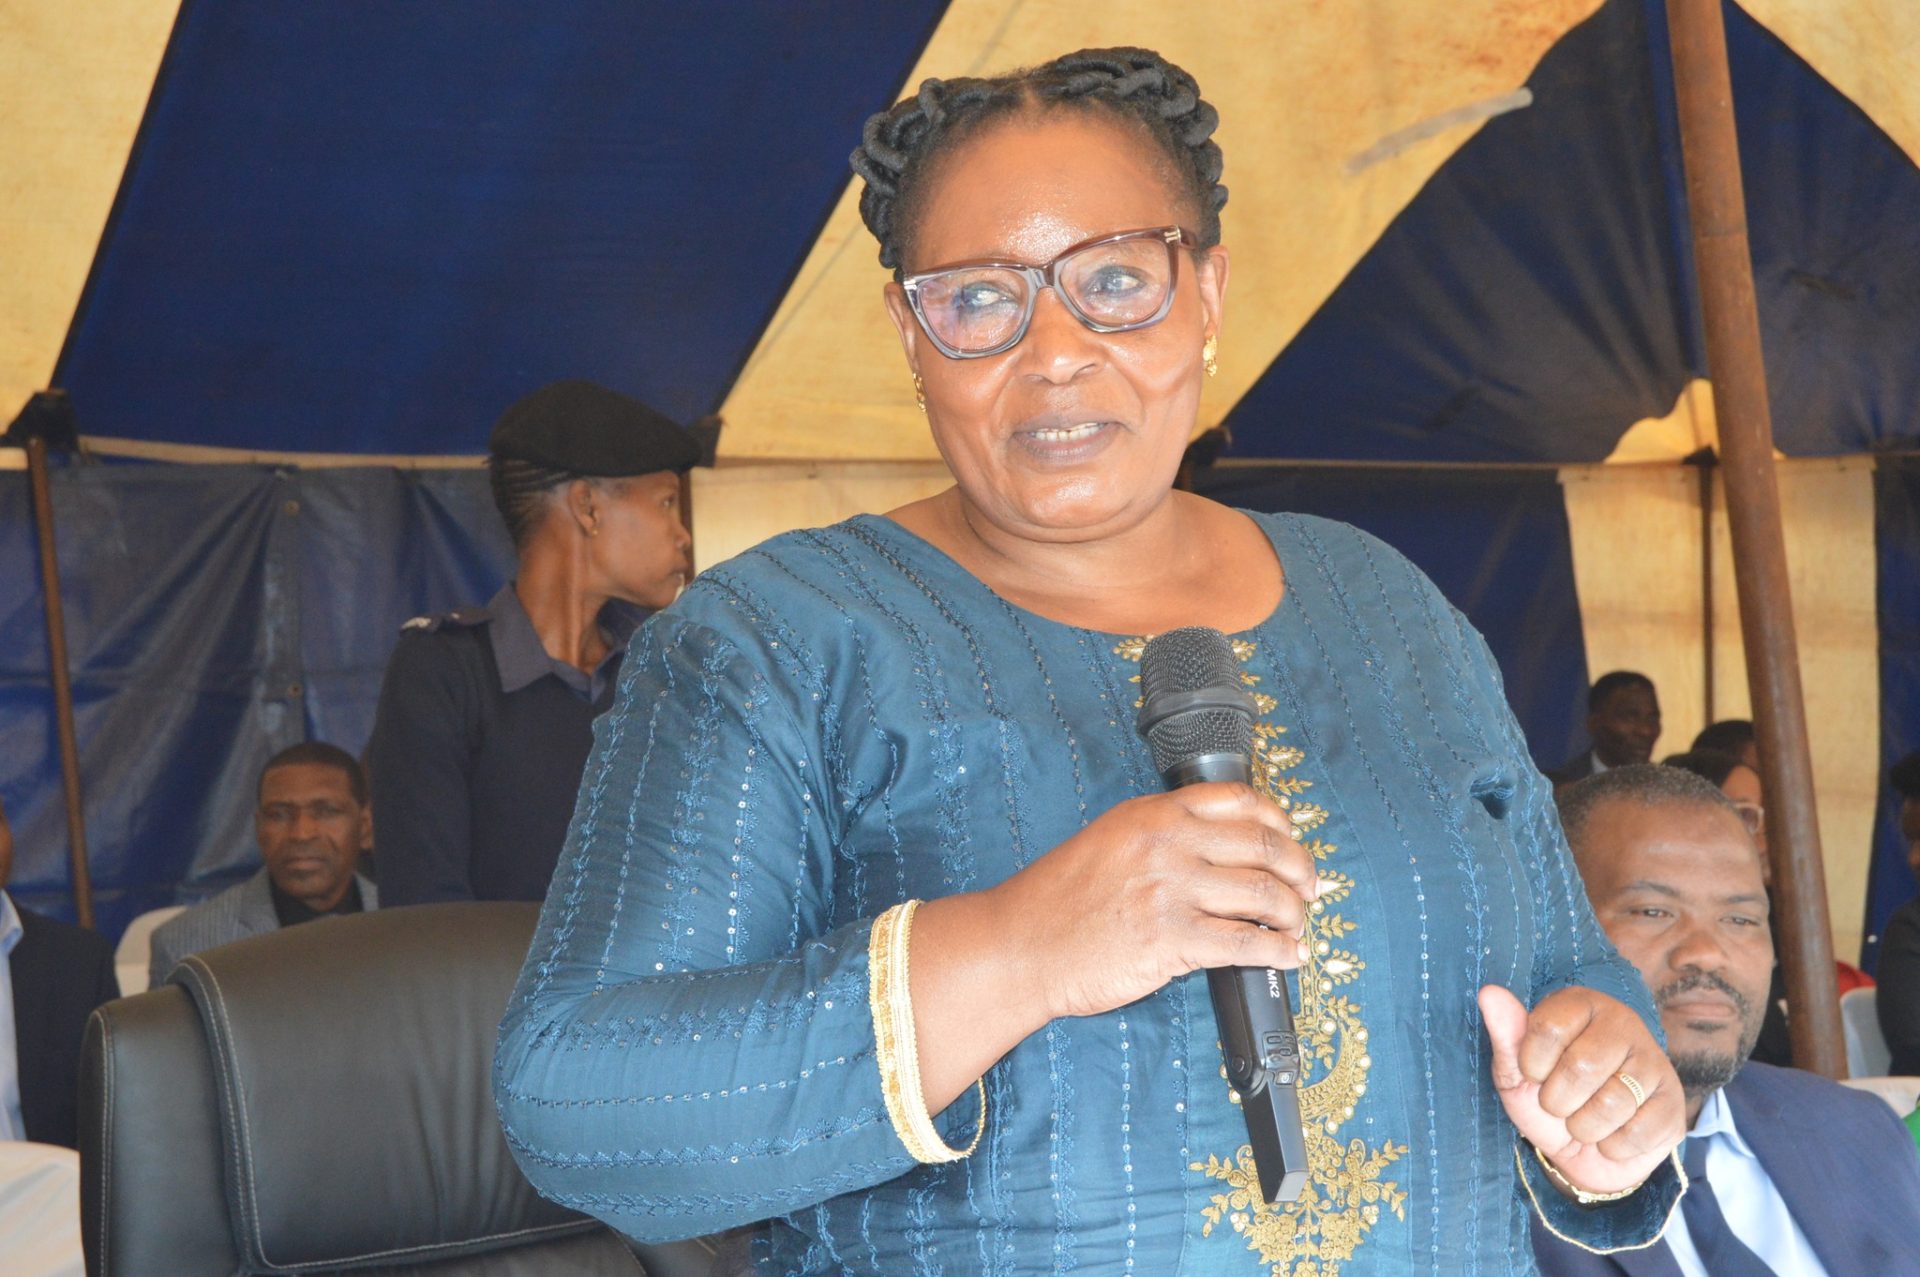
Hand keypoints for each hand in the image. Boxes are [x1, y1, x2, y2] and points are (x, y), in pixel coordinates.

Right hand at [994, 783, 1316, 1021]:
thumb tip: (1220, 850)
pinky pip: (1246, 944)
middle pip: (1264, 845)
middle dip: (1301, 870)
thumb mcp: (1109, 840)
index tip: (1291, 841)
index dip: (1280, 821)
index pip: (1240, 799)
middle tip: (1310, 889)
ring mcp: (1171, 891)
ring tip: (1297, 927)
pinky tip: (1287, 957)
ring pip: (1264, 895)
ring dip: (1294, 915)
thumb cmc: (1058, 899)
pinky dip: (1278, 952)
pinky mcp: (1172, 941)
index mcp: (1153, 814)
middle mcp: (1167, 844)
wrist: (1020, 945)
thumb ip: (1161, 835)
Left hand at [1479, 985, 1685, 1196]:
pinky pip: (1638, 1132)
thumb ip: (1506, 1034)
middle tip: (1560, 1104)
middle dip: (1558, 1101)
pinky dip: (1613, 1146)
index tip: (1534, 1074)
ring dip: (1585, 1128)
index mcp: (1581, 1004)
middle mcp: (1623, 1023)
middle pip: (1581, 1067)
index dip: (1531, 1065)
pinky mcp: (1672, 1102)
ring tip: (1585, 1120)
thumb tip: (1489, 993)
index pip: (1546, 1028)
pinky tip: (1613, 1134)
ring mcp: (1654, 1061)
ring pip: (1613, 1103)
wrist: (1583, 1152)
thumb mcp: (1516, 1072)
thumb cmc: (1546, 1100)